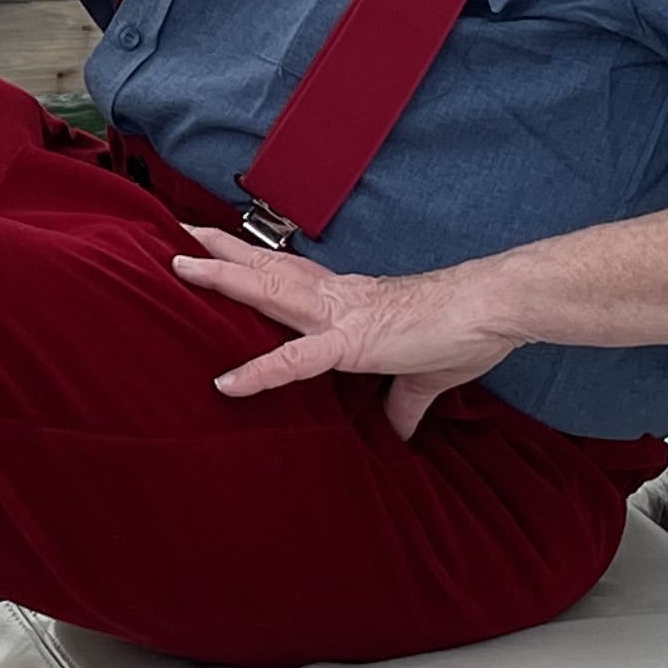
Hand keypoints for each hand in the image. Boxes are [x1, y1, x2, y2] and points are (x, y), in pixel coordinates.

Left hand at [165, 229, 527, 440]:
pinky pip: (296, 360)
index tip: (218, 247)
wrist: (490, 310)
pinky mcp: (351, 343)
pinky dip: (260, 372)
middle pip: (266, 269)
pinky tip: (227, 384)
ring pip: (268, 291)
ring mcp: (338, 317)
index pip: (290, 275)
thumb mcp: (423, 376)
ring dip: (223, 277)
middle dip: (220, 252)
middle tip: (177, 236)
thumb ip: (403, 404)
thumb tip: (400, 431)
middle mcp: (335, 298)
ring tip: (180, 264)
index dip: (253, 262)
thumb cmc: (461, 331)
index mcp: (347, 300)